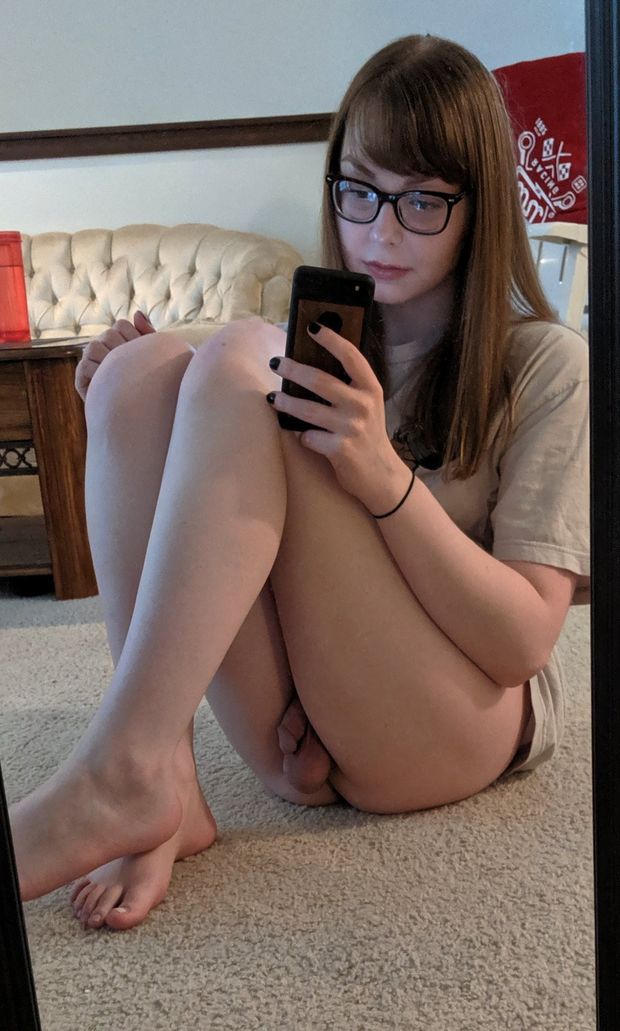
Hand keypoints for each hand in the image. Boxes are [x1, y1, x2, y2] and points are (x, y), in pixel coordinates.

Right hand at [74, 311, 154, 401]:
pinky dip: (98, 372)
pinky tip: (110, 383)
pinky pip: (86, 365)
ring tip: (122, 377)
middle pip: (109, 334)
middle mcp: (101, 346)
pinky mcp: (81, 378)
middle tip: (135, 368)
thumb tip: (137, 313)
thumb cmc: (149, 384)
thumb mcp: (152, 358)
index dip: (134, 337)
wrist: (139, 414)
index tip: (144, 354)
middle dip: (124, 350)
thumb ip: (147, 334)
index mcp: (117, 339)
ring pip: (95, 347)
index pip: (122, 324)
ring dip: (110, 361)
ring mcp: (90, 360)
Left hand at [267, 322, 410, 513]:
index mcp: (371, 389)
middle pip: (319, 380)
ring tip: (272, 397)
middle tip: (275, 363)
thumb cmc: (368, 436)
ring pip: (307, 409)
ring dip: (285, 402)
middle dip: (293, 369)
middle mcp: (363, 405)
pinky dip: (302, 437)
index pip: (351, 356)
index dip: (331, 339)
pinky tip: (303, 437)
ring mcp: (352, 428)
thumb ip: (348, 388)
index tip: (312, 326)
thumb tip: (310, 366)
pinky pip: (309, 437)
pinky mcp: (341, 450)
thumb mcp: (367, 407)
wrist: (382, 476)